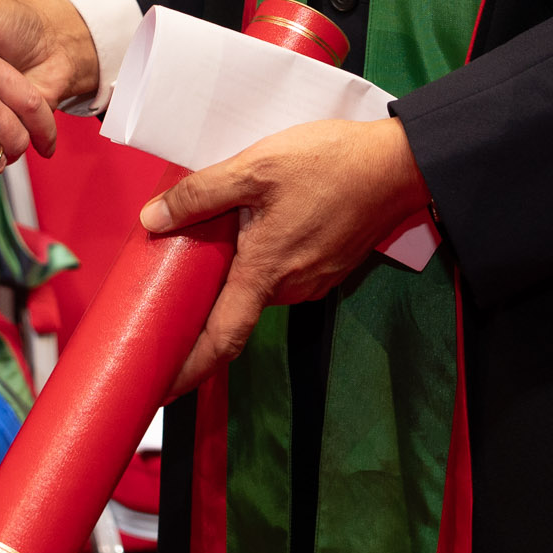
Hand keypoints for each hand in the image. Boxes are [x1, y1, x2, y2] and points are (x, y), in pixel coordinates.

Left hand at [138, 116, 430, 392]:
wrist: (398, 165)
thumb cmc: (331, 164)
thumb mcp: (255, 168)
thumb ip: (201, 194)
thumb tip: (153, 219)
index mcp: (266, 271)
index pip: (221, 338)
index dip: (189, 369)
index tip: (162, 389)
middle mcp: (291, 287)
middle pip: (235, 308)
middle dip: (204, 302)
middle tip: (169, 285)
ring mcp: (314, 280)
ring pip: (260, 287)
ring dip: (235, 274)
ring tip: (210, 243)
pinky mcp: (328, 267)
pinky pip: (282, 274)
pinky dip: (261, 263)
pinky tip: (254, 231)